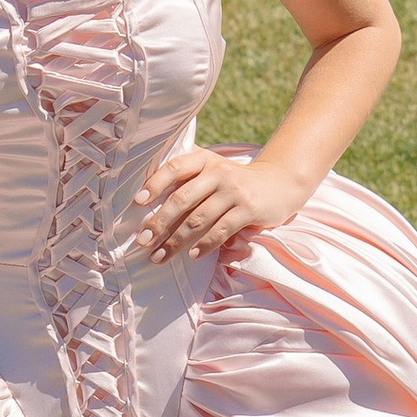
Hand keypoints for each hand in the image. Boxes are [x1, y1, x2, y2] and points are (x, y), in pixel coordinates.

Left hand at [133, 145, 306, 261]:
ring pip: (199, 219)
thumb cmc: (233, 181)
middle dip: (159, 222)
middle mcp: (218, 172)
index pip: (175, 168)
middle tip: (142, 240)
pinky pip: (221, 230)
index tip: (137, 202)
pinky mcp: (249, 210)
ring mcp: (234, 191)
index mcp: (204, 160)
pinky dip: (205, 244)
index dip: (155, 183)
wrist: (278, 183)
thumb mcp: (212, 170)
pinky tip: (192, 255)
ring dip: (176, 241)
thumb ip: (187, 178)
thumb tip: (147, 201)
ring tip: (159, 256)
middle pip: (182, 199)